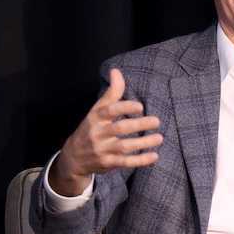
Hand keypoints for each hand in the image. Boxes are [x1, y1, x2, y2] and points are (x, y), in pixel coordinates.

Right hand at [47, 69, 162, 196]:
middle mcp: (98, 133)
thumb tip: (116, 71)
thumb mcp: (97, 110)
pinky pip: (125, 162)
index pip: (109, 110)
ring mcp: (102, 149)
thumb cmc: (91, 128)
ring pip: (124, 147)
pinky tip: (154, 156)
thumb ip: (111, 92)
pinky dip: (140, 161)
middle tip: (156, 121)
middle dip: (139, 125)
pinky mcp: (107, 163)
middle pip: (119, 129)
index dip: (124, 107)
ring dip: (143, 143)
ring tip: (159, 138)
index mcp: (95, 117)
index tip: (140, 106)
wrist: (73, 157)